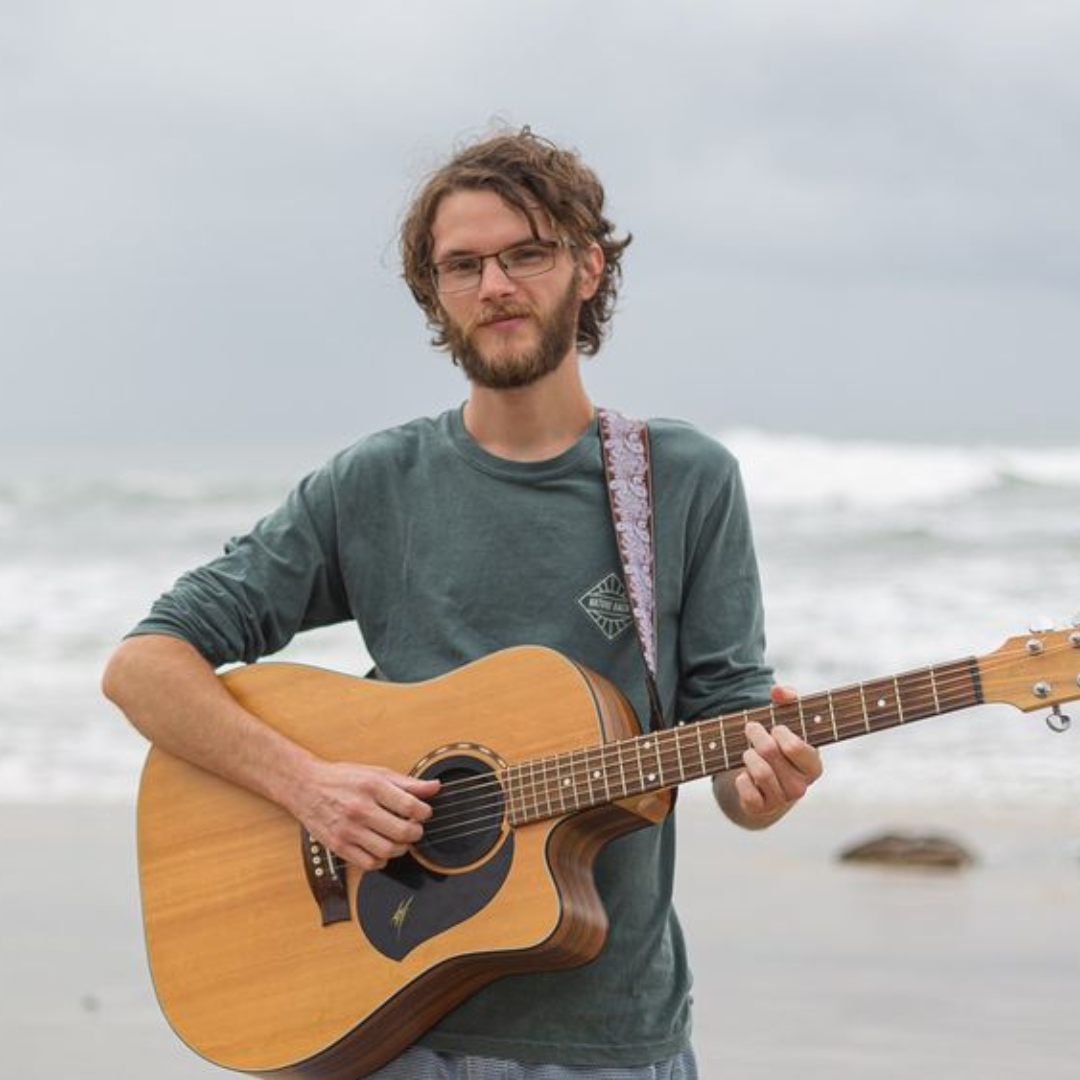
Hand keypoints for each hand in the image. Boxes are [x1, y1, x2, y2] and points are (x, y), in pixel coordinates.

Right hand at [294, 761, 439, 871]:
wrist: (306, 786)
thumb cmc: (343, 779)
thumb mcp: (376, 773)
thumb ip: (407, 783)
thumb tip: (435, 787)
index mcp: (372, 786)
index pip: (410, 805)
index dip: (424, 812)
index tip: (423, 812)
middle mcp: (360, 809)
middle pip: (402, 832)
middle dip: (415, 833)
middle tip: (414, 828)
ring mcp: (348, 829)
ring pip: (388, 851)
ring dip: (401, 848)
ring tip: (399, 839)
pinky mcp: (338, 846)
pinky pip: (369, 864)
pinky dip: (381, 860)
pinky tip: (381, 849)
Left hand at [723, 685, 822, 826]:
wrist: (761, 782)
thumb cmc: (778, 745)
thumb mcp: (787, 720)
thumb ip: (788, 699)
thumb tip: (778, 691)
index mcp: (813, 766)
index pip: (794, 746)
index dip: (779, 732)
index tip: (776, 727)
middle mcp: (801, 786)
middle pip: (769, 751)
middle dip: (755, 734)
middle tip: (751, 728)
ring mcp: (781, 800)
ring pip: (758, 770)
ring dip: (747, 754)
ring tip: (748, 752)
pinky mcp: (759, 809)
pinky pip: (746, 790)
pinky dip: (740, 779)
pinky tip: (744, 775)